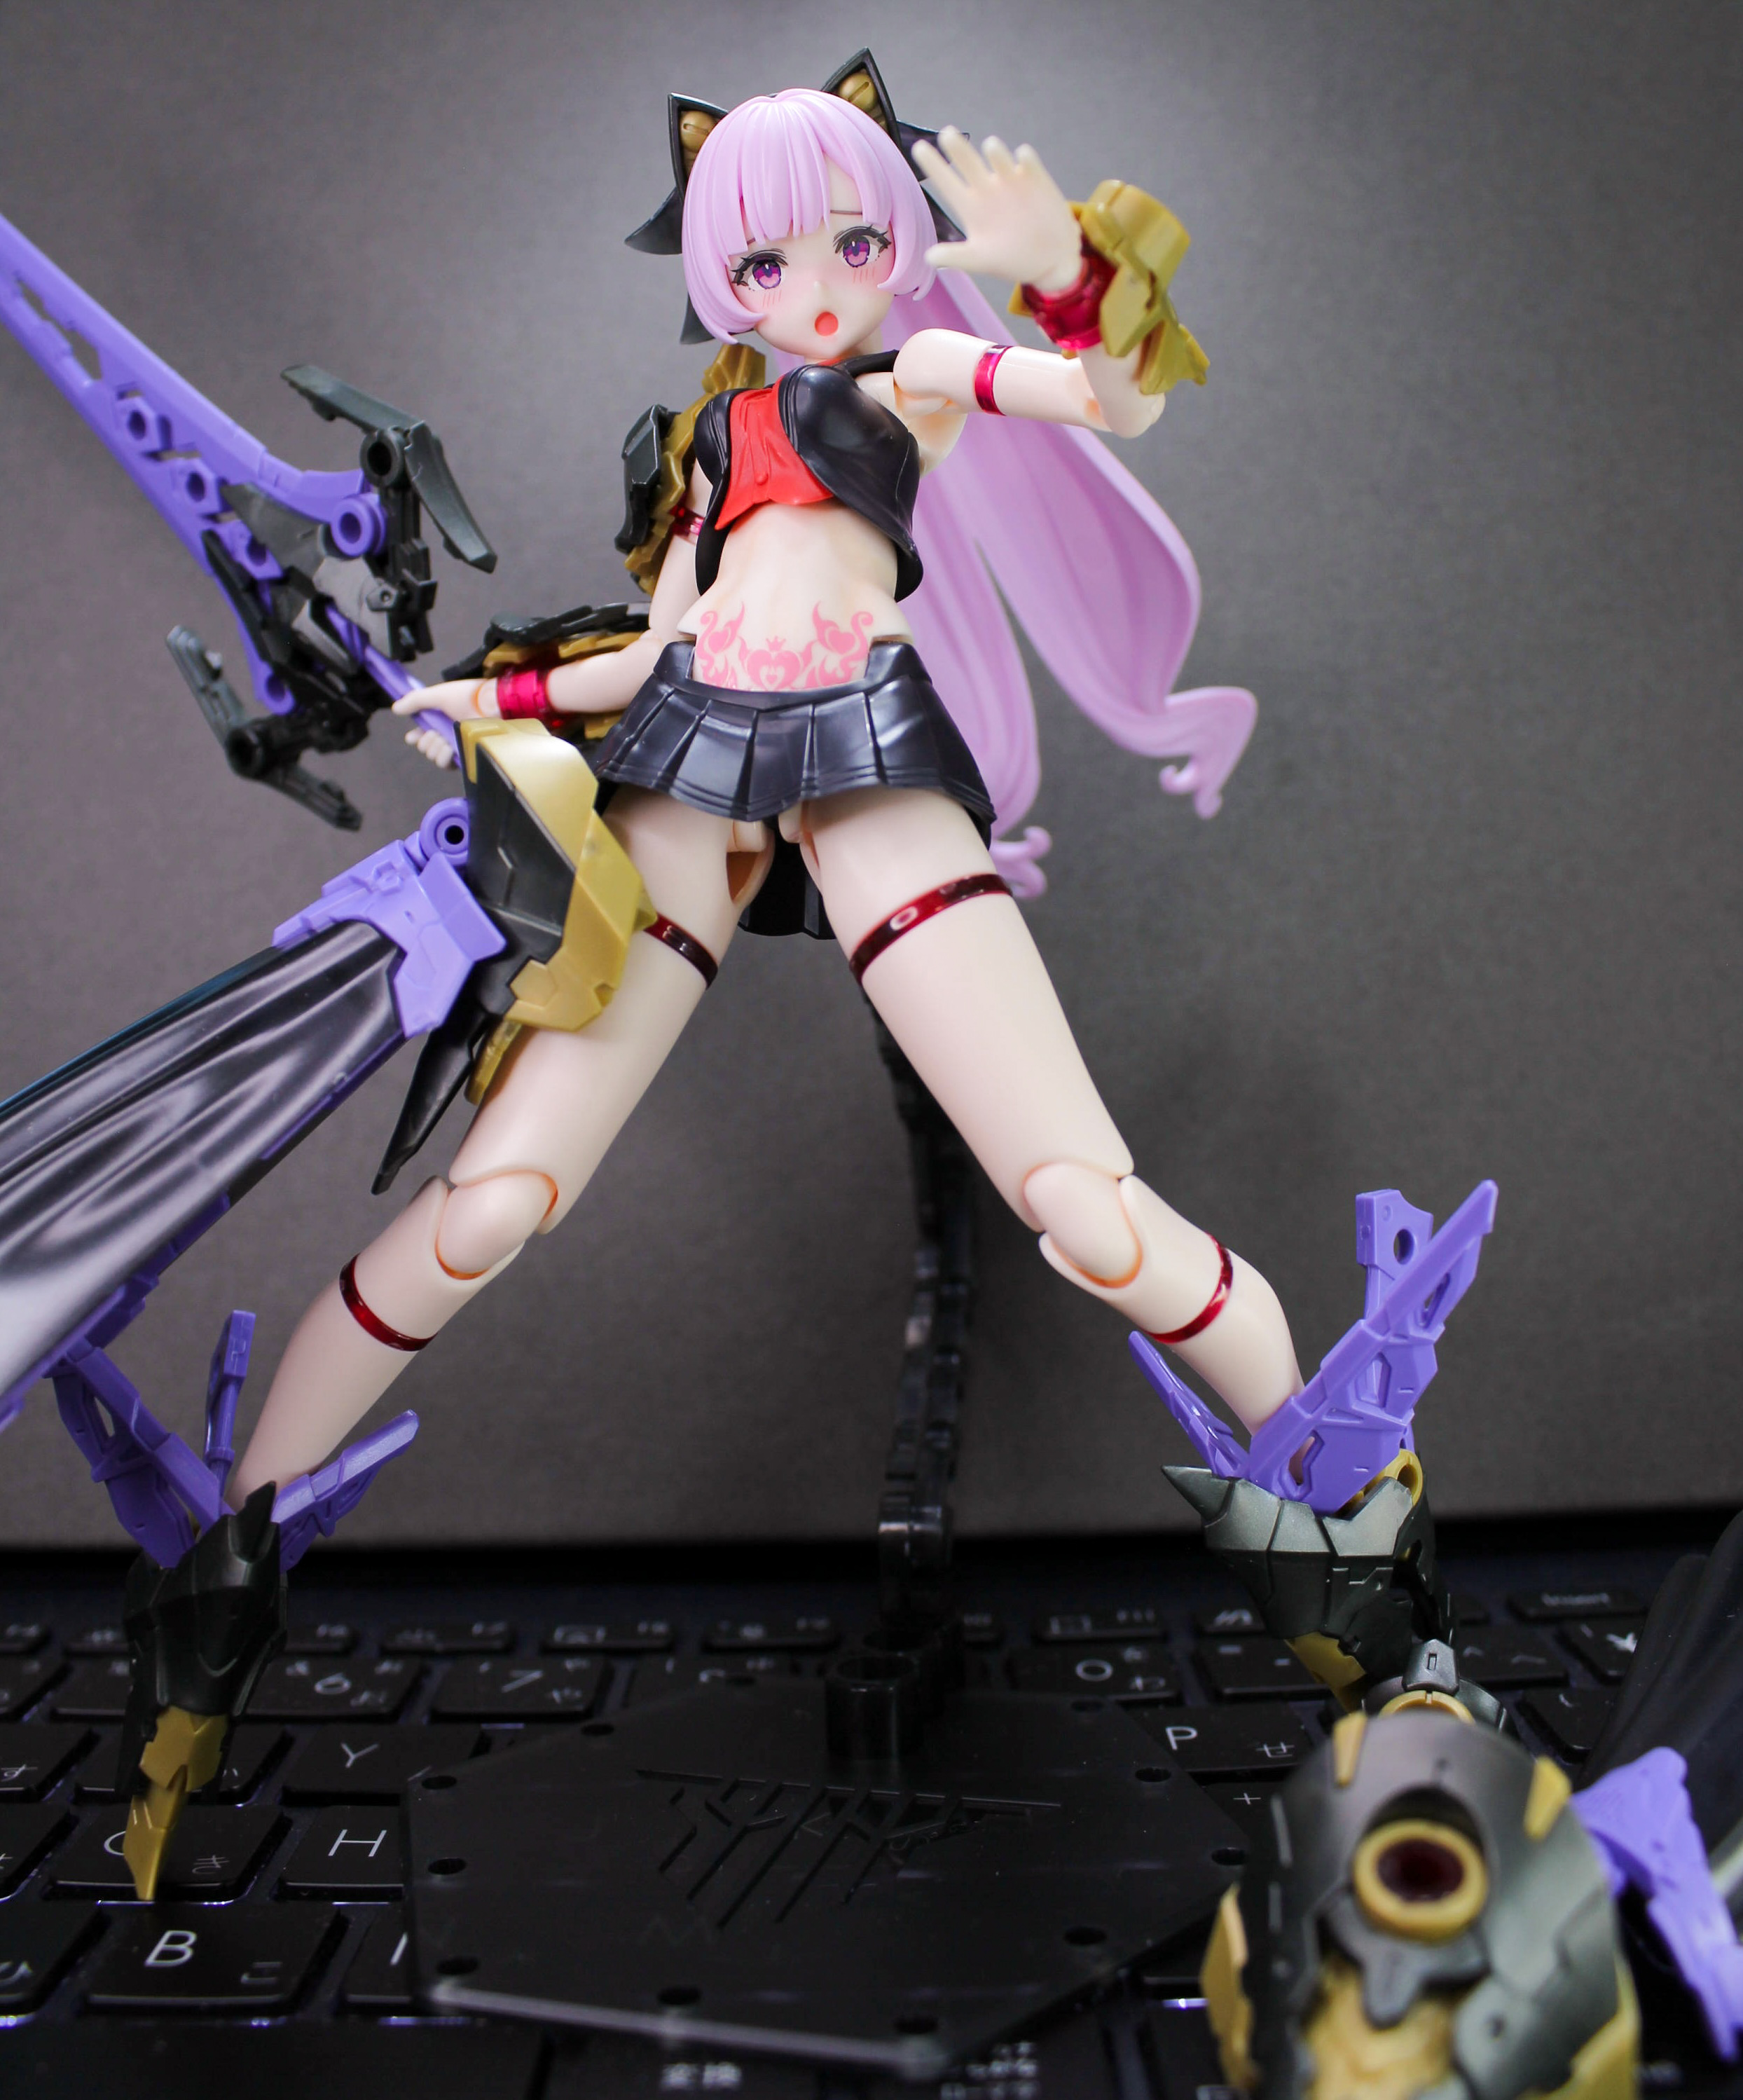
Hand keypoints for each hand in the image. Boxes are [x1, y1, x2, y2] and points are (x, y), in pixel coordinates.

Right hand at [392, 680, 484, 769]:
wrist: (488, 705)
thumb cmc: (466, 697)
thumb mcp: (437, 694)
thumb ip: (415, 700)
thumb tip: (395, 708)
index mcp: (441, 720)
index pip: (422, 734)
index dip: (415, 738)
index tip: (412, 737)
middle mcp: (448, 734)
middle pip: (425, 747)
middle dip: (425, 740)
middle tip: (435, 732)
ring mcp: (456, 746)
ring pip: (433, 756)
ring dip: (434, 747)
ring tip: (443, 738)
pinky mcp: (465, 756)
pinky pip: (446, 764)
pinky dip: (443, 757)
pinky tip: (448, 747)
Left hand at [914, 128, 1081, 290]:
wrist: (1049, 260)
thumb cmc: (1011, 260)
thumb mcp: (981, 261)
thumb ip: (956, 256)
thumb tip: (928, 258)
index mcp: (971, 207)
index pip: (947, 183)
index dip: (934, 166)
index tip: (919, 149)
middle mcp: (988, 189)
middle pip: (969, 163)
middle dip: (958, 148)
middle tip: (947, 134)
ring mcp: (1012, 182)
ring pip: (999, 159)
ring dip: (995, 152)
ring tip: (991, 146)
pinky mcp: (1037, 181)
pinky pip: (1029, 164)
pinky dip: (1026, 159)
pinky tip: (1022, 156)